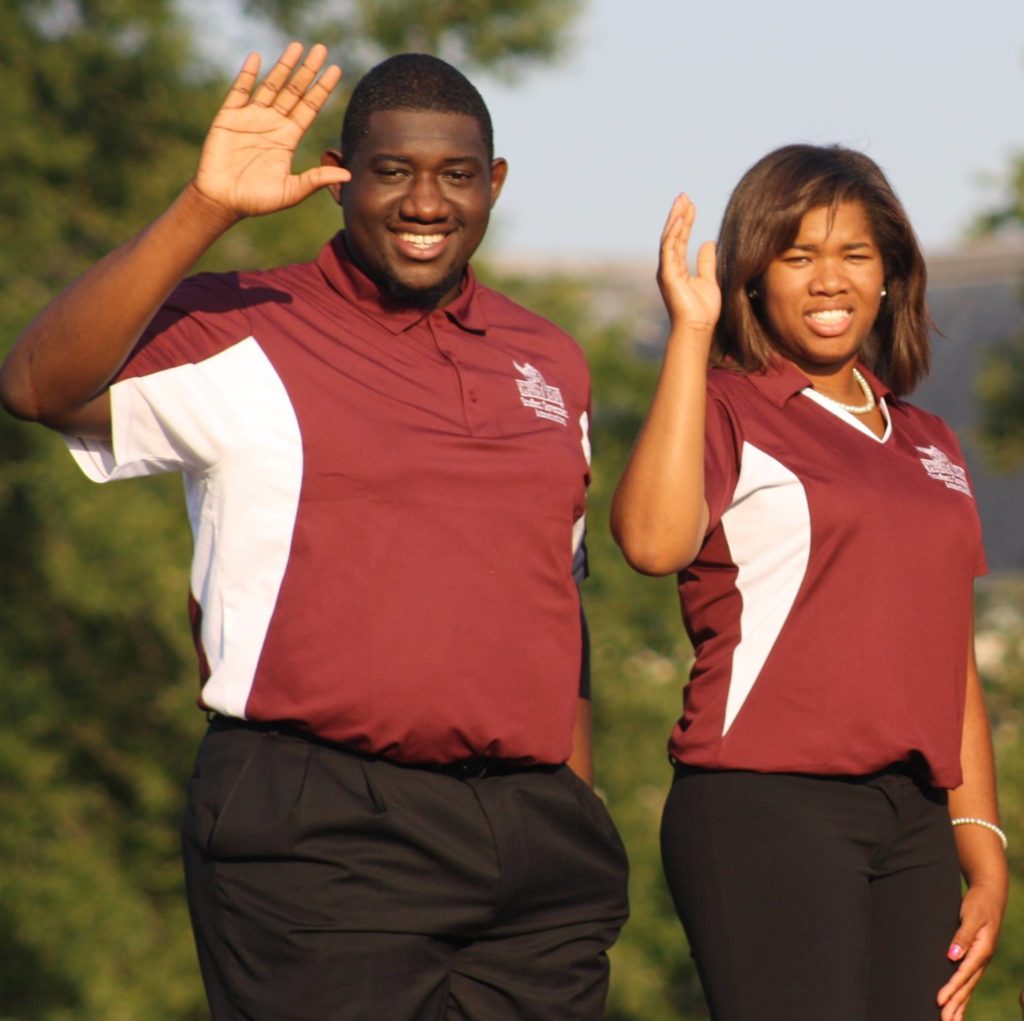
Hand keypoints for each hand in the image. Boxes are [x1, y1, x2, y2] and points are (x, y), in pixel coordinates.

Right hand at [192, 42, 349, 221]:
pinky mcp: (230, 117)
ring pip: (271, 85)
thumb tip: (348, 176)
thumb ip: (316, 180)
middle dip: (308, 71)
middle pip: (294, 91)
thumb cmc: (257, 200)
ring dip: (284, 66)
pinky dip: (248, 74)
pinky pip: (240, 91)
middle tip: (321, 49)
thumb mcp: (292, 191)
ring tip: (297, 47)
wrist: (224, 201)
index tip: (336, 70)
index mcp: (288, 138)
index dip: (322, 89)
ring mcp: (251, 118)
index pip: (309, 107)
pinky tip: (257, 58)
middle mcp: (272, 123)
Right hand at [657, 193, 720, 331]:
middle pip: (672, 235)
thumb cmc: (703, 310)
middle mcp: (669, 267)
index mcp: (677, 268)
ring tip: (682, 201)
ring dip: (675, 218)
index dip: (686, 221)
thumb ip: (706, 261)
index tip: (691, 205)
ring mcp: (666, 270)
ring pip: (669, 238)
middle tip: (684, 195)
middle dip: (678, 214)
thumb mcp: (709, 279)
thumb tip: (709, 242)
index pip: (680, 239)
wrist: (698, 328)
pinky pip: (669, 249)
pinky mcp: (668, 275)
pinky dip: (674, 232)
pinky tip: (681, 218)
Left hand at [937, 881, 1004, 1019]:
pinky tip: (958, 1005)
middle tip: (944, 1020)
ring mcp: (980, 960)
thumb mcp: (971, 915)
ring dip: (960, 1004)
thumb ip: (962, 935)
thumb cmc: (978, 903)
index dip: (951, 988)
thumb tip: (952, 956)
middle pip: (967, 986)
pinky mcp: (976, 958)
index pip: (964, 974)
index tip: (939, 1001)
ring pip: (969, 987)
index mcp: (982, 950)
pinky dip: (963, 995)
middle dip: (955, 1004)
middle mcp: (982, 959)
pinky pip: (969, 981)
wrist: (990, 895)